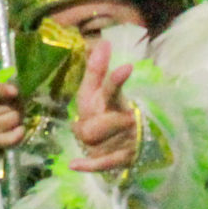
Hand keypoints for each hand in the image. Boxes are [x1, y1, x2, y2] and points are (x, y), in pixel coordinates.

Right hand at [0, 77, 25, 152]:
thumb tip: (11, 73)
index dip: (2, 89)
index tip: (14, 90)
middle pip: (10, 104)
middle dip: (16, 102)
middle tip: (11, 102)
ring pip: (15, 118)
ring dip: (18, 115)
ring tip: (10, 114)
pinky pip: (15, 136)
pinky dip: (19, 131)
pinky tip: (15, 128)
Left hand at [69, 40, 139, 173]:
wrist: (133, 138)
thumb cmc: (106, 111)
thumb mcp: (97, 92)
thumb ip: (97, 70)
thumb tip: (103, 43)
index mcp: (114, 100)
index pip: (113, 88)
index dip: (117, 79)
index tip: (126, 68)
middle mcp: (124, 118)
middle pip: (96, 126)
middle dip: (85, 126)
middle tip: (84, 126)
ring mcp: (126, 139)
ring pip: (94, 143)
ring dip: (86, 142)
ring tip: (92, 139)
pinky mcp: (124, 158)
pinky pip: (104, 163)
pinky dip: (89, 165)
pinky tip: (74, 165)